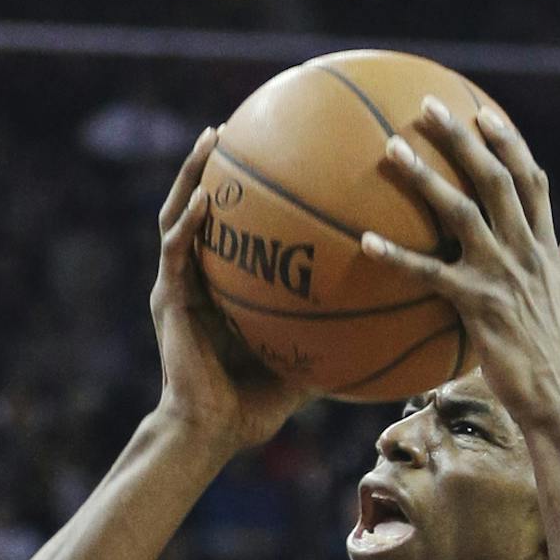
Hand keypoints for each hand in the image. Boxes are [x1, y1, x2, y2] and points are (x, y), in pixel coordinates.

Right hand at [153, 127, 311, 454]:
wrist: (210, 433)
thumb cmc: (253, 407)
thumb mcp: (306, 360)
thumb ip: (337, 334)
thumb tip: (391, 321)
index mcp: (221, 290)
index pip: (230, 230)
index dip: (241, 193)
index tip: (268, 154)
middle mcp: (195, 281)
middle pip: (198, 209)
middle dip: (211, 166)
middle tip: (233, 126)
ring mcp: (177, 289)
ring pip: (177, 217)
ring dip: (191, 176)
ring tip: (211, 140)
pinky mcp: (167, 302)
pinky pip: (176, 253)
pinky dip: (189, 224)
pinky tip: (205, 198)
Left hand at [361, 97, 559, 420]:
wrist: (557, 396)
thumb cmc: (553, 353)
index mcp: (545, 246)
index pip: (531, 180)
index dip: (509, 143)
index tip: (484, 114)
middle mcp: (527, 249)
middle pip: (495, 178)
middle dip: (462, 138)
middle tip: (428, 107)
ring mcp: (503, 273)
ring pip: (462, 212)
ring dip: (425, 178)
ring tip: (392, 151)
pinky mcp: (478, 304)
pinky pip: (430, 274)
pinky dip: (397, 255)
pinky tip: (364, 242)